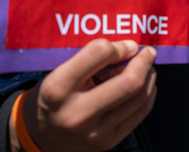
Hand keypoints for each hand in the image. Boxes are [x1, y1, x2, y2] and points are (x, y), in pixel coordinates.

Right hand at [10, 39, 156, 151]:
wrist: (39, 136)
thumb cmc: (53, 96)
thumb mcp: (61, 72)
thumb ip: (92, 59)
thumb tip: (132, 50)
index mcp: (58, 88)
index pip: (98, 53)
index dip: (119, 46)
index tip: (127, 46)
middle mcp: (77, 113)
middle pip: (129, 82)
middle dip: (144, 62)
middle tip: (148, 52)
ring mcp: (95, 132)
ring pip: (139, 98)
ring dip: (149, 77)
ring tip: (147, 68)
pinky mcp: (108, 143)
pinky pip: (140, 113)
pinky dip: (148, 94)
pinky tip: (146, 85)